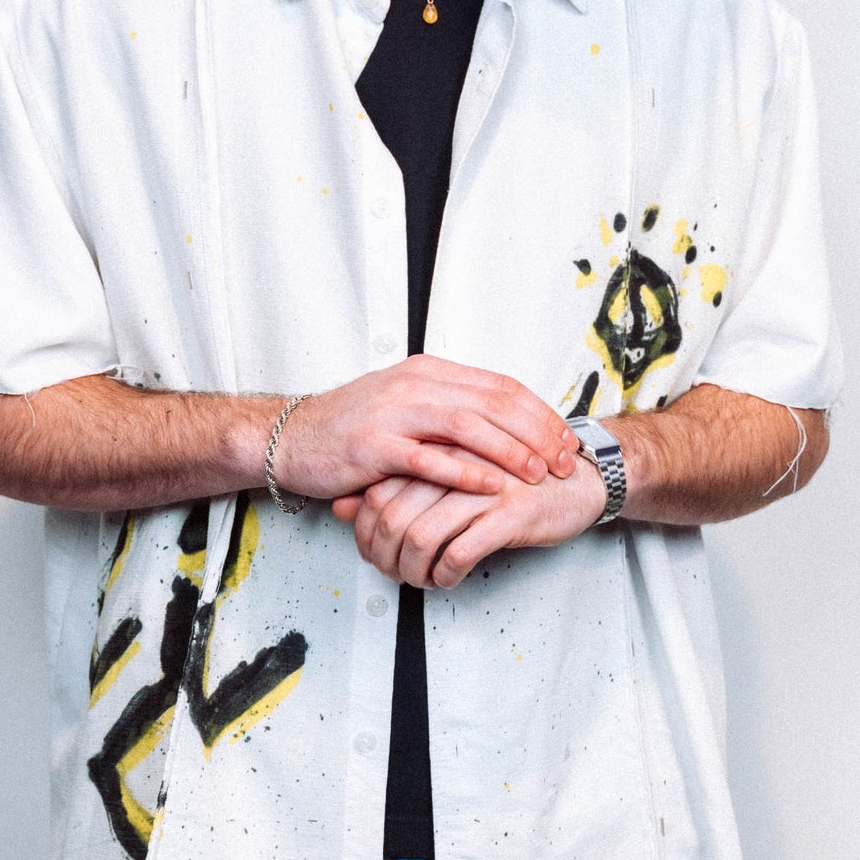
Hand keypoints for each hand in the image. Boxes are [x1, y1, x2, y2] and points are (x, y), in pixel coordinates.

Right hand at [271, 355, 577, 504]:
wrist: (293, 439)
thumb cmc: (353, 429)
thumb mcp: (407, 405)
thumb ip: (450, 408)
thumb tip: (505, 424)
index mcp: (429, 373)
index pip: (500, 385)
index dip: (540, 413)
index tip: (567, 439)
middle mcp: (415, 385)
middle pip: (493, 401)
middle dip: (537, 432)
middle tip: (565, 460)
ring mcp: (393, 413)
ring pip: (467, 425)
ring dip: (509, 450)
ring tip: (538, 472)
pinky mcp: (373, 446)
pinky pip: (427, 459)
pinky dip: (464, 472)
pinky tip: (491, 486)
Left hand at [333, 456, 606, 588]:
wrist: (581, 481)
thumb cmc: (511, 480)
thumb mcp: (447, 481)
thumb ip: (395, 489)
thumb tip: (340, 509)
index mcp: (437, 447)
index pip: (378, 490)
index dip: (365, 529)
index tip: (372, 550)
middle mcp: (454, 464)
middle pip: (391, 515)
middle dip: (383, 555)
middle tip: (391, 571)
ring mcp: (482, 488)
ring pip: (420, 537)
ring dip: (411, 570)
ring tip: (419, 579)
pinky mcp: (509, 514)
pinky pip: (459, 553)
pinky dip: (444, 574)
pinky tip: (448, 578)